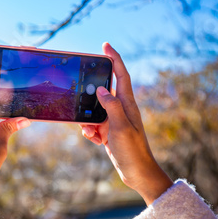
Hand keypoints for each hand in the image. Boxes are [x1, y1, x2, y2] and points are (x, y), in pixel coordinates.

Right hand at [80, 43, 172, 204]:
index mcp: (127, 104)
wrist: (137, 173)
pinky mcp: (108, 132)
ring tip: (89, 130)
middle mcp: (121, 109)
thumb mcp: (120, 127)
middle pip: (103, 90)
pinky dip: (89, 131)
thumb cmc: (133, 150)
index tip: (104, 45)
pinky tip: (93, 139)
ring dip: (86, 118)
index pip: (120, 75)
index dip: (114, 58)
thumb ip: (111, 106)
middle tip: (80, 87)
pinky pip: (92, 125)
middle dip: (90, 91)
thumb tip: (100, 89)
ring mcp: (114, 120)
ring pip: (93, 110)